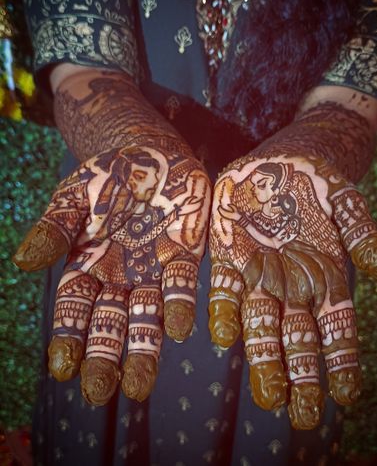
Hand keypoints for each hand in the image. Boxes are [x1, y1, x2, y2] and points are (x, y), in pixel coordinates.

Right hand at [14, 141, 210, 404]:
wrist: (149, 153)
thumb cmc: (107, 176)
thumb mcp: (74, 197)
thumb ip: (54, 228)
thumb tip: (24, 262)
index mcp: (91, 264)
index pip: (76, 308)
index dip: (69, 337)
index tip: (63, 369)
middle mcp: (122, 275)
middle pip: (111, 322)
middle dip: (105, 355)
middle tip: (100, 392)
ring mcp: (154, 268)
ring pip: (147, 315)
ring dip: (143, 348)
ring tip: (140, 385)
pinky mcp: (185, 254)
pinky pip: (182, 285)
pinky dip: (179, 306)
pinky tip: (177, 330)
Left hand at [208, 153, 376, 428]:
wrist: (281, 161)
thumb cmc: (320, 182)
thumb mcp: (346, 203)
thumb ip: (363, 236)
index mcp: (324, 275)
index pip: (336, 326)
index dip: (341, 359)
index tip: (346, 395)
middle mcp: (291, 283)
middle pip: (297, 336)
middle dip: (300, 375)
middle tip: (302, 416)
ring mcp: (258, 273)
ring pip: (261, 324)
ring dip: (264, 360)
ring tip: (269, 398)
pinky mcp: (228, 255)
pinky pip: (226, 290)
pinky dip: (226, 314)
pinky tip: (225, 338)